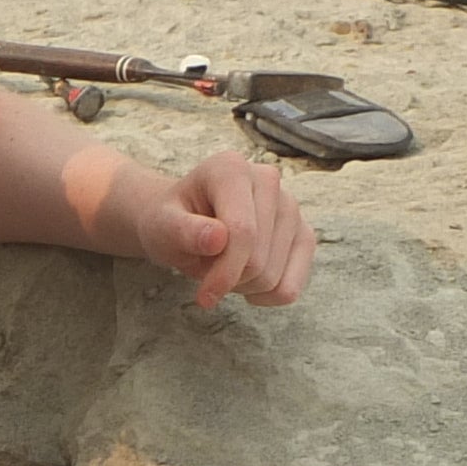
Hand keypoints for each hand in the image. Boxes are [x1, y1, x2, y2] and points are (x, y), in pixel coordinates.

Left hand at [137, 148, 315, 309]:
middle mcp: (268, 180)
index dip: (224, 272)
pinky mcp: (304, 234)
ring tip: (223, 267)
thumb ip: (183, 230)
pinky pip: (291, 287)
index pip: (243, 232)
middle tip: (206, 271)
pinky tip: (246, 281)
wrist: (184, 222)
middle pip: (258, 260)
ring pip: (274, 278)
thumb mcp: (162, 226)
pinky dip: (266, 296)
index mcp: (231, 169)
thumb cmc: (171, 221)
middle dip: (229, 279)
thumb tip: (217, 238)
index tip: (203, 296)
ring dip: (243, 286)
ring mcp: (291, 207)